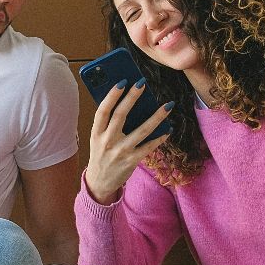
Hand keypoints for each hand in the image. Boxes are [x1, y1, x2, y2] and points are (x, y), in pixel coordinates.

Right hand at [84, 78, 174, 202]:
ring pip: (141, 131)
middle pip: (120, 116)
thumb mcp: (98, 138)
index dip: (111, 96)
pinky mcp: (131, 161)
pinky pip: (149, 147)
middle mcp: (107, 141)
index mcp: (96, 133)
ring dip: (156, 117)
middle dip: (132, 98)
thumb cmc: (101, 154)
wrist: (99, 182)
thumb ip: (107, 123)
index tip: (122, 82)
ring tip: (167, 105)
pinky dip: (160, 138)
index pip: (102, 111)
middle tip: (143, 83)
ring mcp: (120, 152)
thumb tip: (127, 101)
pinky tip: (168, 129)